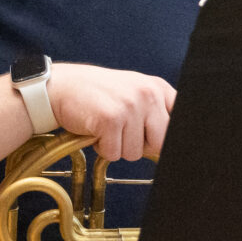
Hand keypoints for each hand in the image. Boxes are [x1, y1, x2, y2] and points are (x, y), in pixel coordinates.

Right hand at [45, 63, 174, 160]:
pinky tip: (95, 130)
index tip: (152, 139)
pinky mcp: (111, 119)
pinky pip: (113, 153)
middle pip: (160, 144)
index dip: (166, 137)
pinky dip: (101, 148)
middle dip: (139, 145)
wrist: (61, 87)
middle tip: (122, 131)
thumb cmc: (97, 94)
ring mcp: (130, 106)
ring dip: (117, 147)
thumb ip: (156, 113)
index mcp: (158, 87)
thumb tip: (168, 146)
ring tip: (106, 127)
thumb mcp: (134, 93)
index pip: (180, 121)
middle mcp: (148, 94)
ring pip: (135, 153)